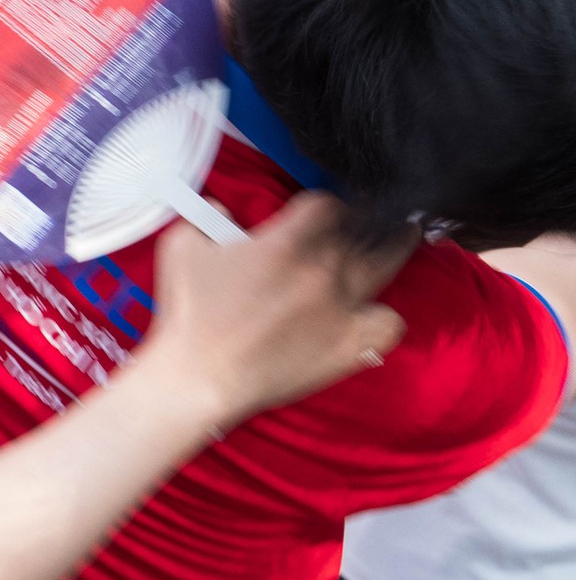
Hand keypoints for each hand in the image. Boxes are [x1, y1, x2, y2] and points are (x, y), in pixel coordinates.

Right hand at [132, 193, 406, 429]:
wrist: (201, 375)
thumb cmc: (190, 313)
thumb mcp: (182, 246)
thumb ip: (208, 216)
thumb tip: (226, 212)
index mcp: (285, 244)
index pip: (328, 206)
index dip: (326, 204)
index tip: (324, 210)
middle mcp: (322, 271)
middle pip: (368, 229)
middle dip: (372, 218)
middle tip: (376, 216)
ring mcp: (342, 310)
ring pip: (387, 266)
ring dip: (393, 250)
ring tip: (397, 242)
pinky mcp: (350, 346)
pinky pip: (390, 323)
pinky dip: (384, 314)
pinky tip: (371, 310)